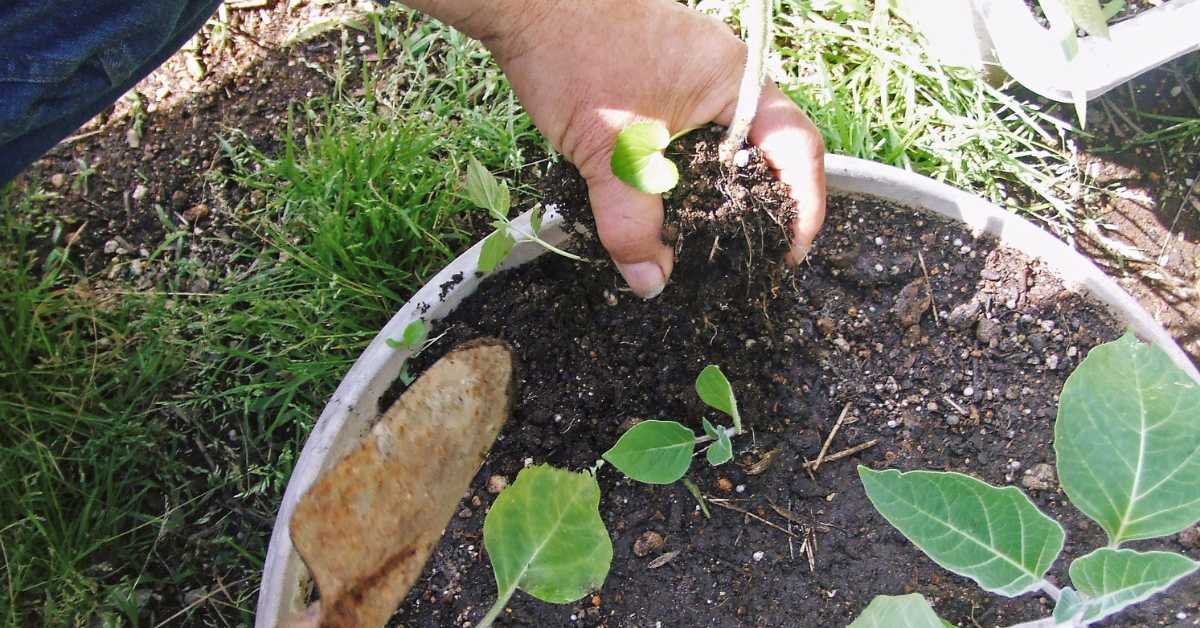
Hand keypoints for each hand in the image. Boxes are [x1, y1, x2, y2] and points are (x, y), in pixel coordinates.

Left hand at [483, 0, 825, 296]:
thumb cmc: (574, 60)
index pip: (798, 146)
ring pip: (728, 137)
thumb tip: (651, 283)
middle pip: (768, 144)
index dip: (804, 204)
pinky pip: (697, 125)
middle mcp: (726, 70)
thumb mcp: (609, 155)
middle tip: (750, 250)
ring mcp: (696, 66)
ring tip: (710, 233)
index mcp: (734, 81)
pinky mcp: (665, 71)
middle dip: (764, 200)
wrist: (527, 5)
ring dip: (722, 184)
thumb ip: (633, 224)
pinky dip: (692, 163)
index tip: (787, 251)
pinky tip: (670, 194)